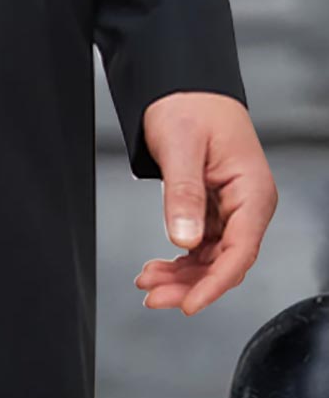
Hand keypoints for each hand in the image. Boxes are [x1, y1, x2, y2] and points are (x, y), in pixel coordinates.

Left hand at [134, 93, 276, 316]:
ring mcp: (230, 211)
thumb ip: (182, 195)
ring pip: (210, 261)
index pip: (241, 251)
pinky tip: (154, 270)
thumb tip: (184, 239)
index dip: (215, 283)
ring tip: (146, 283)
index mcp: (251, 190)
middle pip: (225, 263)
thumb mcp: (181, 148)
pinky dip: (177, 264)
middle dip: (190, 286)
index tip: (190, 305)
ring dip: (180, 278)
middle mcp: (247, 205)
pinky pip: (199, 250)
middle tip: (152, 297)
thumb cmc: (190, 108)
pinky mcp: (212, 213)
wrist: (183, 92)